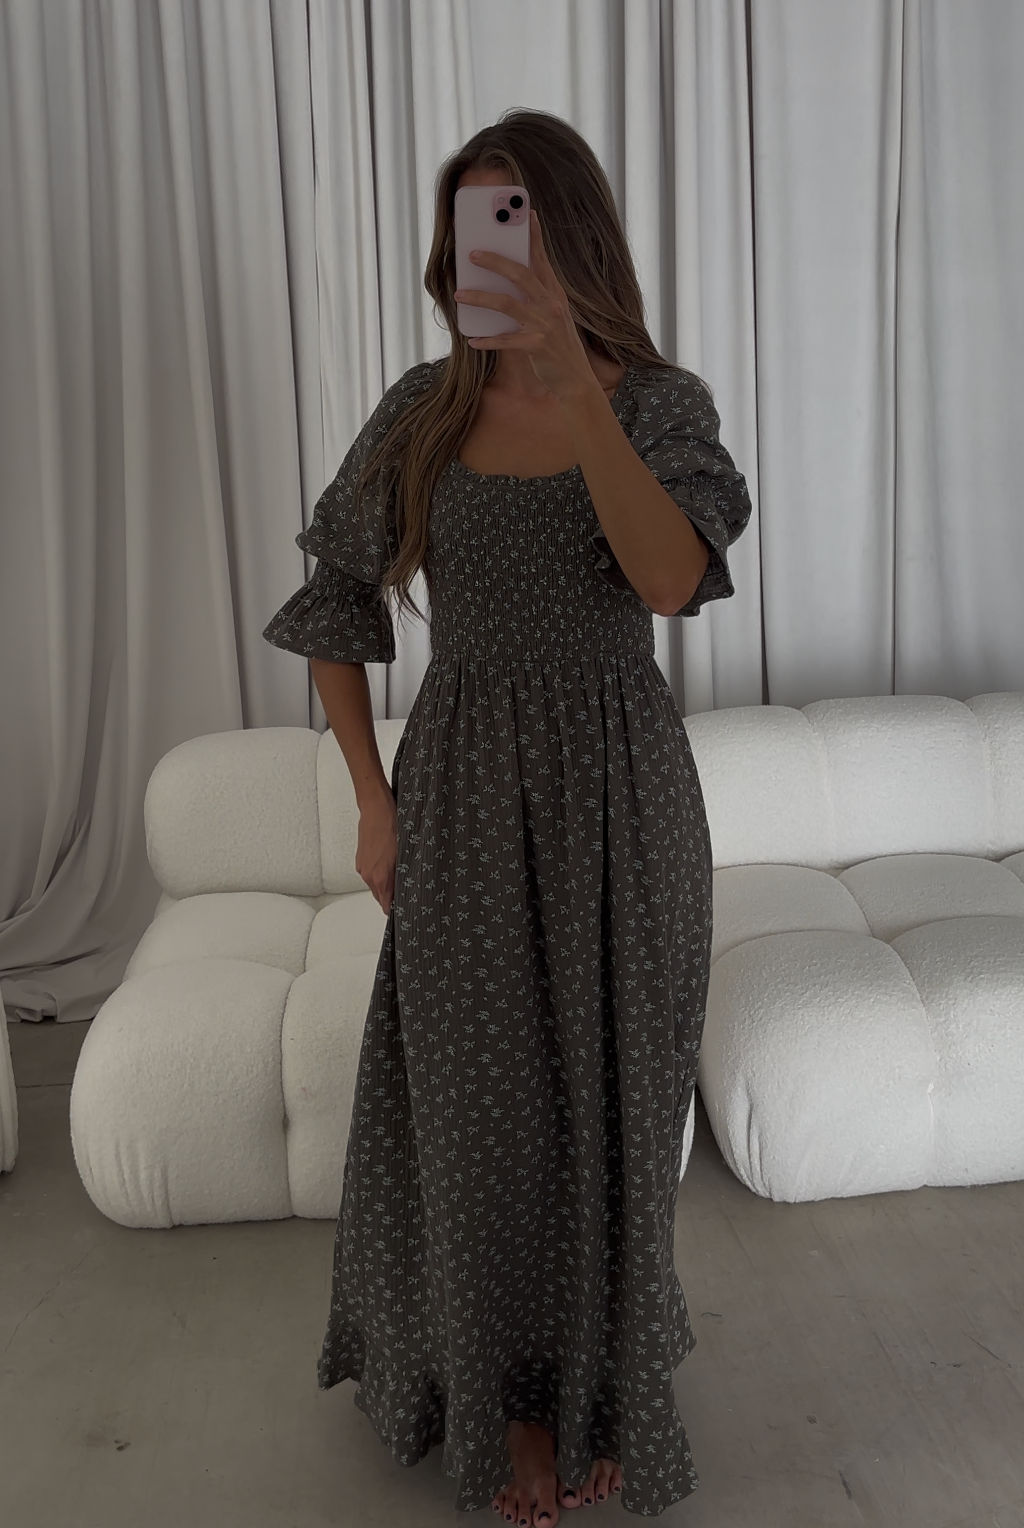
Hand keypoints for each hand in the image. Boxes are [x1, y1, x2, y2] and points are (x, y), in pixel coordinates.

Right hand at [356, 789, 397, 915]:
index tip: (403, 910)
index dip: (395, 909)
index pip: (386, 905)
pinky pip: (370, 873)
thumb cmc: (392, 826)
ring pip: (375, 884)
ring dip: (385, 883)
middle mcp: (368, 875)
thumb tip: (406, 888)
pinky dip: (379, 873)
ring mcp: (362, 867)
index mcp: (380, 877)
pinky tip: (388, 862)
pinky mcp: (360, 860)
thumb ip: (403, 875)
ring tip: (398, 873)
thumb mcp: (405, 853)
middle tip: (405, 891)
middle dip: (391, 896)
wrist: (376, 808)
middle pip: (380, 896)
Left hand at [453, 208, 597, 400]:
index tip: (527, 215)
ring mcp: (544, 325)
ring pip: (507, 305)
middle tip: (472, 253)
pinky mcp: (536, 346)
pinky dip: (487, 340)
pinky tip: (472, 340)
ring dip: (480, 298)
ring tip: (459, 294)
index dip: (534, 237)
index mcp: (555, 294)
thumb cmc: (559, 346)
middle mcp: (551, 305)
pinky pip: (505, 340)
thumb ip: (537, 297)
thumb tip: (507, 282)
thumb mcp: (553, 316)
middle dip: (495, 262)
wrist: (575, 379)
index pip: (542, 260)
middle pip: (520, 275)